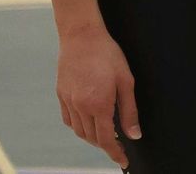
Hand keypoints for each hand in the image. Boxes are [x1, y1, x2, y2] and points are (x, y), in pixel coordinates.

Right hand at [57, 24, 140, 166]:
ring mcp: (69, 100)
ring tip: (104, 131)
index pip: (107, 140)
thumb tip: (134, 134)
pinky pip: (68, 119)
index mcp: (99, 104)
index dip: (115, 154)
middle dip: (106, 145)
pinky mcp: (61, 93)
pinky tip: (87, 120)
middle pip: (92, 138)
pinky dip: (78, 125)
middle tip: (118, 143)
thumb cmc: (106, 53)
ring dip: (92, 136)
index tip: (123, 161)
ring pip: (79, 131)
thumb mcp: (126, 80)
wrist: (81, 34)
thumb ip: (129, 111)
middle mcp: (81, 106)